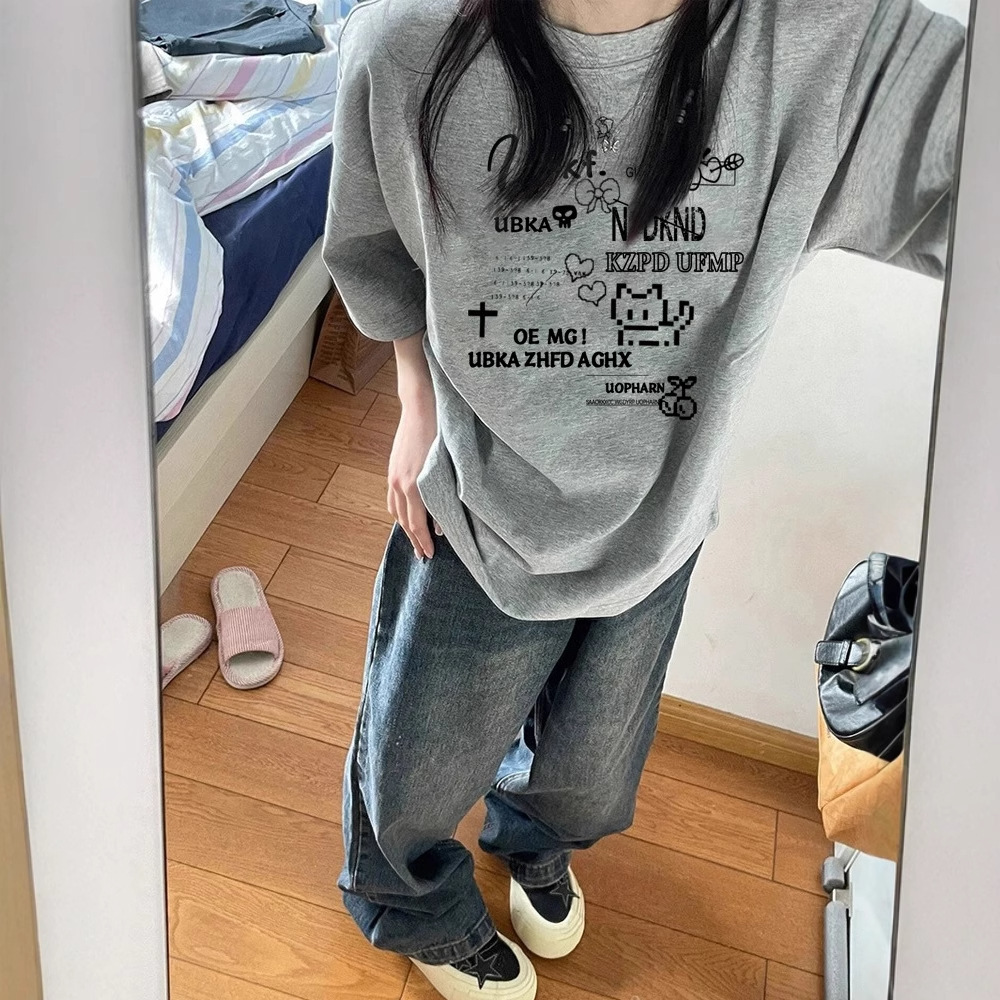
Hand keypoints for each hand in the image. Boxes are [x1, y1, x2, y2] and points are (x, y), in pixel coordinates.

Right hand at [387, 386, 442, 557]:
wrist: (420, 408)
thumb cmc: (439, 433)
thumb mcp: (447, 466)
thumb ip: (445, 494)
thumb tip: (444, 521)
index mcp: (414, 485)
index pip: (418, 524)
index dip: (424, 541)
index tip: (430, 554)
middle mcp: (400, 484)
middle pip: (405, 521)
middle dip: (414, 540)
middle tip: (422, 555)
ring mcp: (393, 477)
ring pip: (395, 511)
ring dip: (405, 528)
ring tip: (413, 540)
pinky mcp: (392, 470)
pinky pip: (392, 499)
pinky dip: (398, 512)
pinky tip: (404, 516)